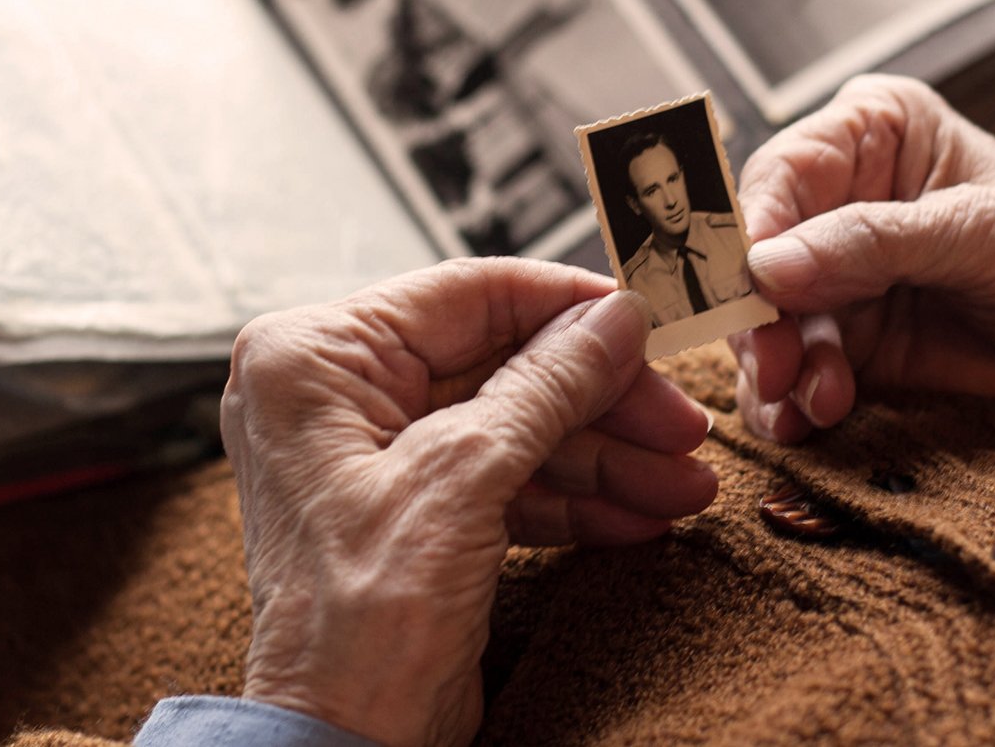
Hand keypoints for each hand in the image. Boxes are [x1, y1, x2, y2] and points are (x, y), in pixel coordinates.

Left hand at [222, 259, 714, 746]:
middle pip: (501, 363)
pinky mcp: (409, 514)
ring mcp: (371, 456)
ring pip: (513, 427)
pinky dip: (571, 500)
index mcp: (312, 358)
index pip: (466, 294)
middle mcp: (333, 395)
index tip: (648, 320)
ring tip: (682, 484)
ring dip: (604, 458)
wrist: (341, 745)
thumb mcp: (463, 479)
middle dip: (601, 403)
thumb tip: (614, 321)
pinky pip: (503, 481)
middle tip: (681, 424)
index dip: (569, 307)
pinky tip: (636, 517)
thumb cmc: (355, 625)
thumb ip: (546, 386)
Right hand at [731, 75, 994, 440]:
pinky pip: (793, 376)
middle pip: (756, 255)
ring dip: (776, 368)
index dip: (752, 230)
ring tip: (815, 401)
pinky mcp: (852, 349)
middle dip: (758, 316)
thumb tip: (767, 266)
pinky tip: (810, 420)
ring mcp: (842, 280)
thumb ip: (875, 244)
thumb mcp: (985, 234)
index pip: (783, 173)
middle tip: (775, 366)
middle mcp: (843, 201)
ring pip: (766, 323)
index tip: (749, 286)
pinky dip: (789, 403)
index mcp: (874, 134)